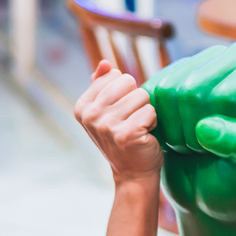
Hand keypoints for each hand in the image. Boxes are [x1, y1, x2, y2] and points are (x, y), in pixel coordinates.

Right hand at [74, 61, 160, 181]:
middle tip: (131, 120)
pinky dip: (152, 122)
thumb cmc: (122, 137)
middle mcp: (91, 116)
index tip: (120, 112)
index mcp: (83, 106)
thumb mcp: (107, 110)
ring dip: (145, 111)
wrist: (132, 172)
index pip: (115, 75)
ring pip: (141, 96)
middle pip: (128, 82)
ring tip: (138, 127)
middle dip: (136, 99)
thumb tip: (105, 63)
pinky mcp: (127, 134)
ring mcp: (107, 126)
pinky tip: (144, 135)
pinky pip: (150, 111)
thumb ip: (103, 85)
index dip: (124, 92)